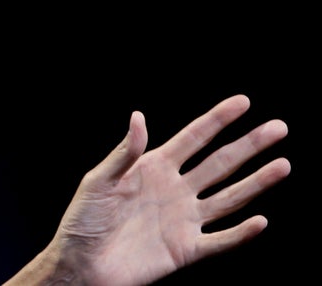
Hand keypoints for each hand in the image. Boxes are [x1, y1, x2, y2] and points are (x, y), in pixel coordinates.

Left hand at [6, 94, 289, 285]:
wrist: (81, 264)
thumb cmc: (83, 220)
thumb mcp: (98, 181)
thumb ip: (123, 153)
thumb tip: (138, 117)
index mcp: (154, 167)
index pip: (193, 138)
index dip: (217, 120)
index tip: (243, 102)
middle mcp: (175, 190)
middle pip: (220, 163)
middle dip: (249, 145)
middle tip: (279, 128)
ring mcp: (184, 219)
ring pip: (229, 198)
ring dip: (256, 183)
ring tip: (283, 165)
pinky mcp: (186, 249)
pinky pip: (220, 240)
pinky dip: (241, 233)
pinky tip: (260, 220)